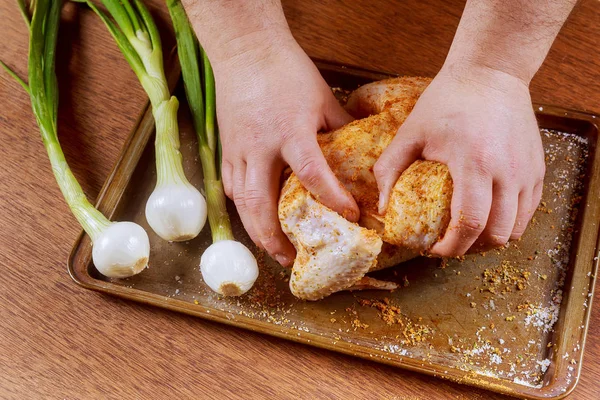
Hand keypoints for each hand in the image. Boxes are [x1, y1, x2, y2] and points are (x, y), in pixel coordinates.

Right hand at [212, 32, 357, 265]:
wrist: (246, 52)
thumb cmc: (287, 72)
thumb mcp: (323, 98)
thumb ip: (340, 129)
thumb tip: (360, 153)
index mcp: (290, 133)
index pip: (312, 175)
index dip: (332, 199)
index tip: (350, 216)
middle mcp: (261, 148)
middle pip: (261, 205)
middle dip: (274, 238)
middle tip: (290, 258)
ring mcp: (239, 151)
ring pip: (241, 202)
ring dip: (256, 231)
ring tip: (272, 249)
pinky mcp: (227, 149)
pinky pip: (231, 186)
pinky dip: (243, 207)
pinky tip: (255, 216)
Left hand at [374, 63, 544, 255]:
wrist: (491, 73)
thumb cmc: (447, 101)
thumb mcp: (411, 132)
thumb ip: (389, 169)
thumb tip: (383, 208)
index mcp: (474, 162)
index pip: (469, 224)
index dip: (451, 246)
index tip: (434, 248)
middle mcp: (508, 172)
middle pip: (496, 234)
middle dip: (470, 248)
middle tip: (449, 243)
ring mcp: (527, 172)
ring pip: (516, 229)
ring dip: (490, 239)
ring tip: (467, 232)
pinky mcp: (538, 169)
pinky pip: (528, 211)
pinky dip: (508, 223)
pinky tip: (487, 216)